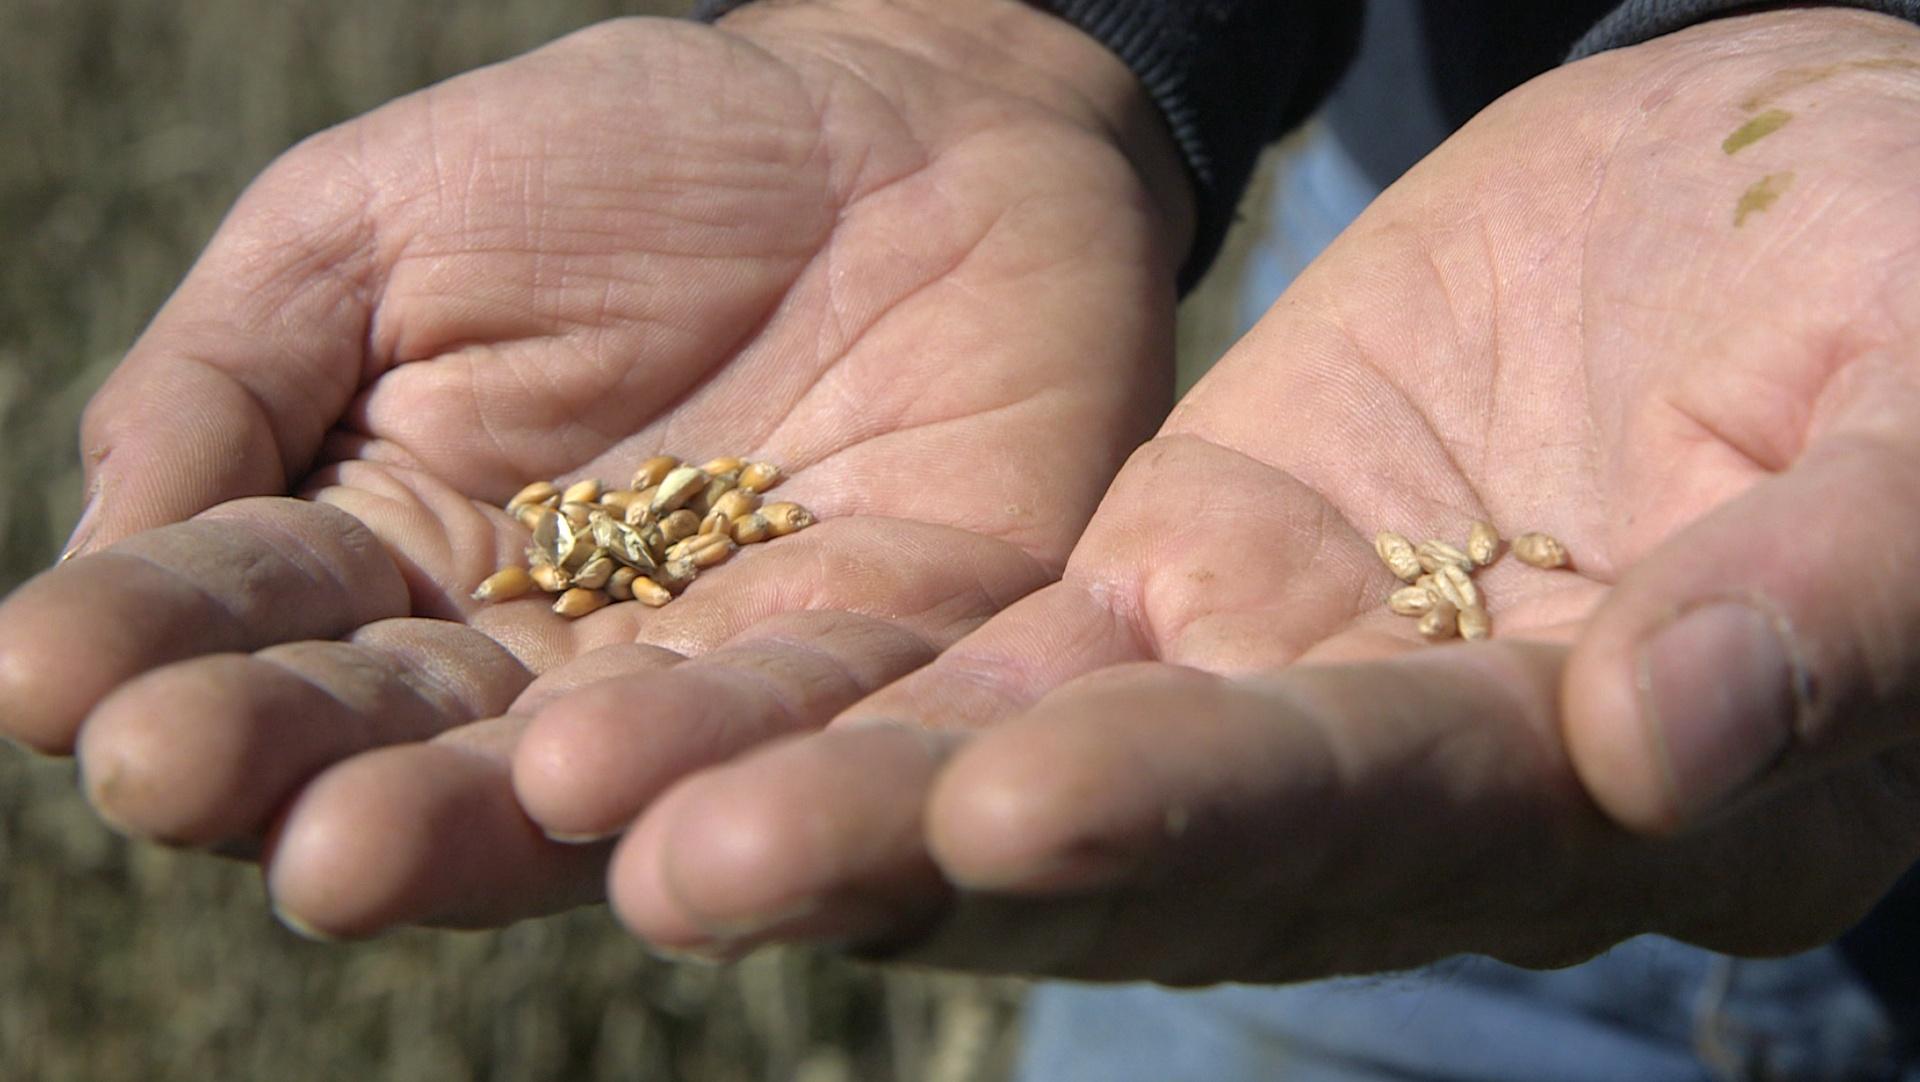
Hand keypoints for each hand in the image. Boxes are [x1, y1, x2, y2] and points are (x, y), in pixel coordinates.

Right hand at [0, 1, 1189, 937]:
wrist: (906, 126)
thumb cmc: (628, 156)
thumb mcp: (385, 224)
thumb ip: (240, 375)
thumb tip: (108, 553)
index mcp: (395, 549)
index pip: (258, 619)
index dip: (152, 646)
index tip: (45, 675)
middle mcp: (538, 652)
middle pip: (400, 740)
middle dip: (288, 768)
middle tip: (174, 777)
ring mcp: (706, 679)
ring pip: (581, 784)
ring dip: (466, 828)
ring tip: (352, 845)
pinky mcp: (880, 665)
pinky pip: (802, 740)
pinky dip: (712, 781)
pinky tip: (604, 804)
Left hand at [598, 9, 1919, 980]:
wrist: (1786, 194)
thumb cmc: (1914, 272)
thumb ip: (1853, 582)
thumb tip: (1669, 737)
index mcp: (1663, 781)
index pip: (1428, 807)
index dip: (1238, 810)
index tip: (1036, 800)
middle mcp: (1440, 790)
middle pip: (1179, 848)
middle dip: (943, 861)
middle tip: (704, 870)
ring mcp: (1292, 700)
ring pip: (1043, 780)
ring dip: (836, 811)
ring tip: (617, 827)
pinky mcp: (1185, 594)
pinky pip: (1000, 666)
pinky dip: (856, 703)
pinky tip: (674, 725)